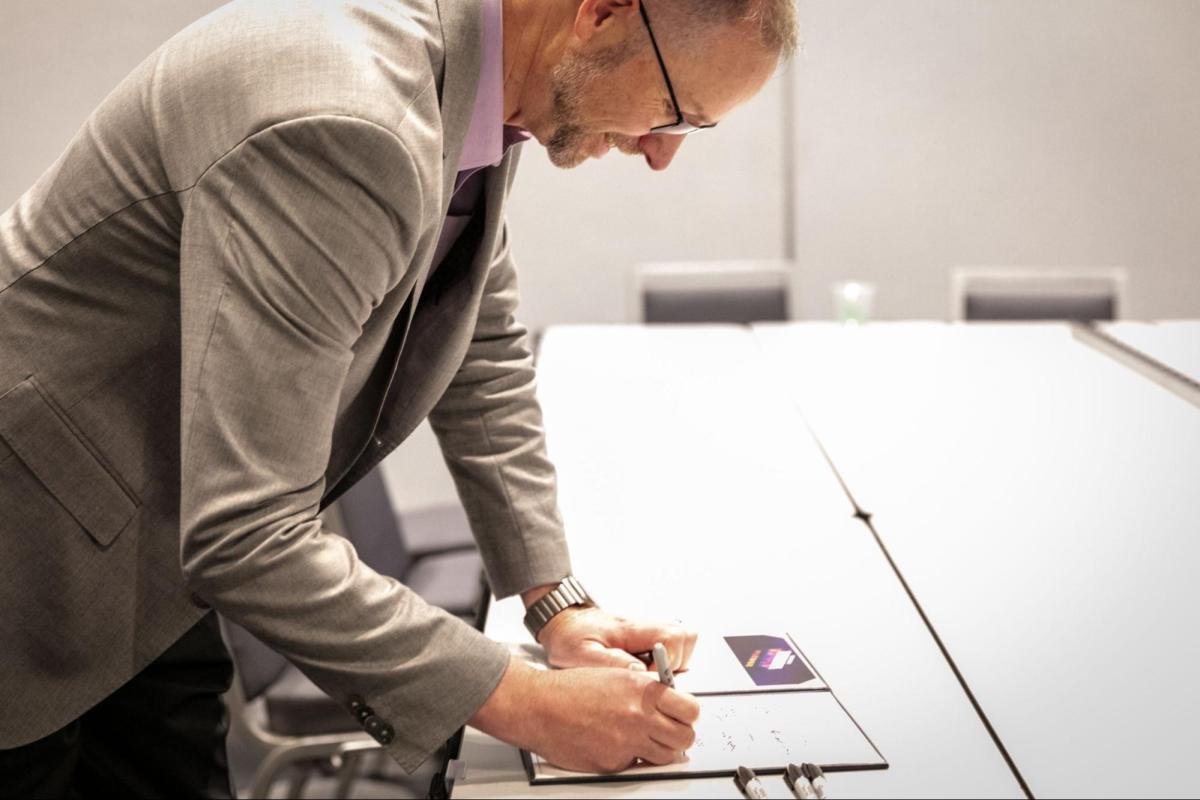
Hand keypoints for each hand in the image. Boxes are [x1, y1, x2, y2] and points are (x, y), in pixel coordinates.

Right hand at [470, 657, 700, 772]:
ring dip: (659, 750)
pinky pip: (635, 765)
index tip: (684, 715)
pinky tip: (615, 743)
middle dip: (679, 736)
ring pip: (665, 756)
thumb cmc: (570, 689)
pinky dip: (630, 758)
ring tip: (643, 739)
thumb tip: (667, 699)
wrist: (539, 707)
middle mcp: (638, 716)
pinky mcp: (613, 763)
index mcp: (641, 690)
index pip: (690, 709)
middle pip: (684, 737)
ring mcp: (627, 743)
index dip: (688, 714)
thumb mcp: (615, 675)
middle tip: (670, 732)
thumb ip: (644, 688)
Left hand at [535, 605, 697, 672]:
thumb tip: (640, 673)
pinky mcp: (646, 639)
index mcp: (631, 629)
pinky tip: (644, 674)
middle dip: (677, 663)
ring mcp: (648, 632)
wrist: (563, 622)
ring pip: (682, 642)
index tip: (651, 676)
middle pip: (685, 637)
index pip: (672, 636)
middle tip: (653, 678)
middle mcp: (644, 627)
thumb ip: (610, 663)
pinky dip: (665, 663)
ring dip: (674, 663)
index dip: (669, 660)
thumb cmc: (570, 636)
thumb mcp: (580, 654)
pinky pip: (670, 648)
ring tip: (649, 677)